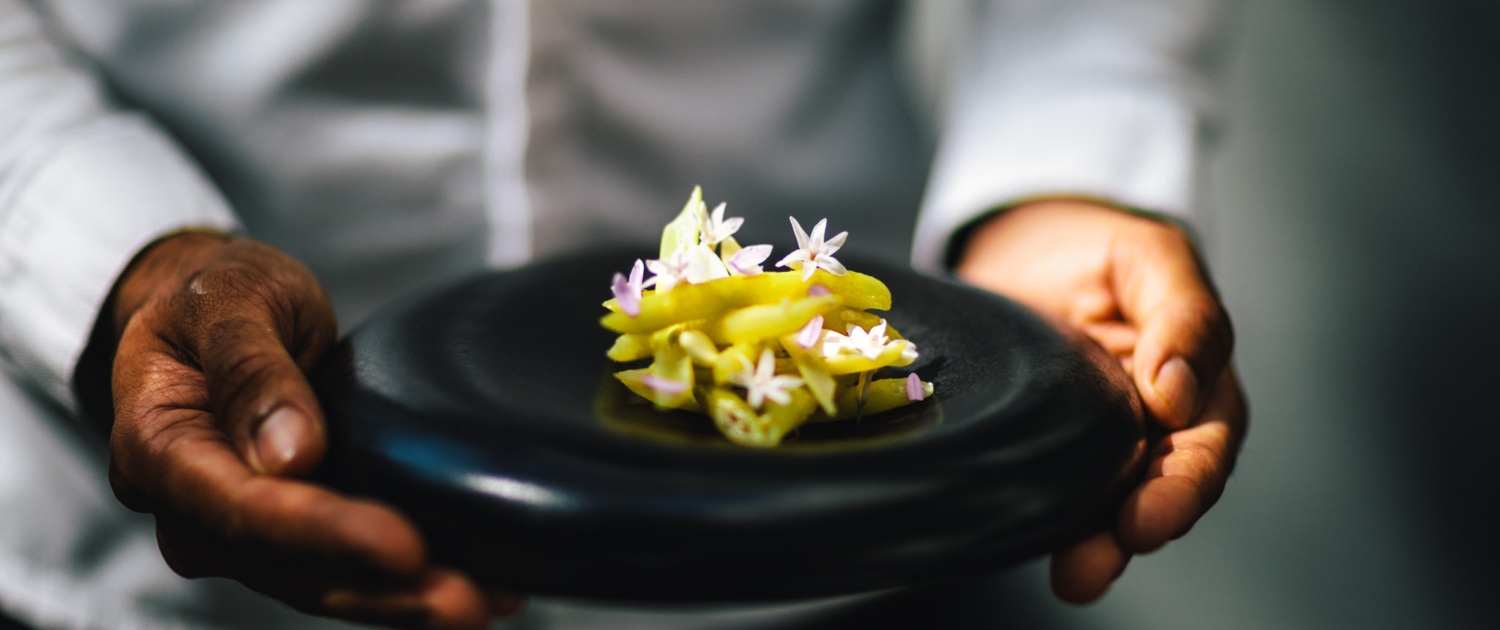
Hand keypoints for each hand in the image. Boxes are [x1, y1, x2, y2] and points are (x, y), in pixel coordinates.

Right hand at [99, 231, 519, 627]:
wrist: (200, 308)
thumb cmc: (214, 295)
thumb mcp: (230, 299)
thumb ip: (251, 369)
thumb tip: (287, 455)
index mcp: (159, 448)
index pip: (242, 508)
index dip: (324, 533)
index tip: (402, 546)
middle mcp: (191, 509)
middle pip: (287, 566)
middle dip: (380, 590)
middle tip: (468, 602)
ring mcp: (237, 530)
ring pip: (320, 583)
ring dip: (401, 601)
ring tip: (487, 602)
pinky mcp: (285, 532)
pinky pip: (342, 568)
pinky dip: (404, 583)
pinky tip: (479, 587)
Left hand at [954, 200, 1246, 603]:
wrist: (1027, 244)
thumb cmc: (1102, 249)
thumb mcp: (1151, 257)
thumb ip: (1182, 315)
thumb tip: (1180, 388)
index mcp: (1199, 387)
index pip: (1204, 450)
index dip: (1182, 490)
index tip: (1149, 516)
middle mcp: (1152, 428)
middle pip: (1155, 494)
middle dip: (1128, 534)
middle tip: (1094, 564)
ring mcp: (1095, 442)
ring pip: (1104, 504)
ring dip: (1089, 544)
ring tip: (1072, 577)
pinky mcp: (1042, 445)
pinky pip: (1047, 488)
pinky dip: (1040, 518)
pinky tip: (1017, 536)